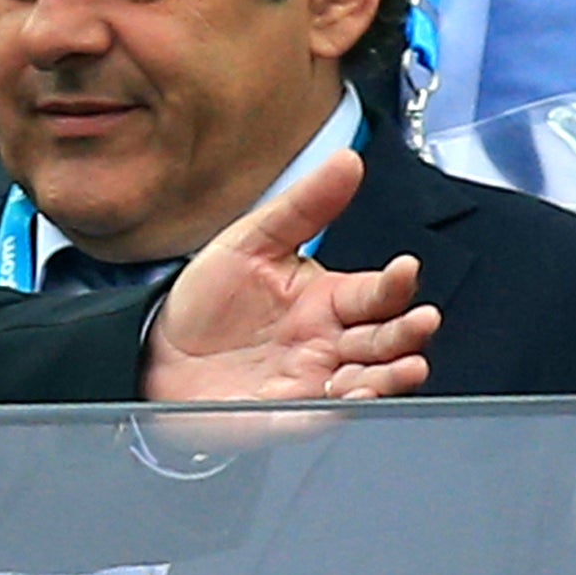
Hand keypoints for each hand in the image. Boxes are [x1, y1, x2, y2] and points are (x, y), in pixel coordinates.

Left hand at [142, 151, 438, 412]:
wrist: (154, 352)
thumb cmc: (206, 300)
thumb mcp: (250, 242)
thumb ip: (303, 206)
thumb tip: (347, 161)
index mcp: (329, 299)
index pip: (377, 291)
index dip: (396, 282)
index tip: (405, 269)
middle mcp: (332, 341)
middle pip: (387, 337)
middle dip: (409, 331)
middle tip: (421, 321)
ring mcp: (317, 379)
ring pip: (374, 378)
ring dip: (395, 373)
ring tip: (408, 365)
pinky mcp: (295, 413)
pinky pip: (333, 412)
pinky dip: (352, 403)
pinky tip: (358, 390)